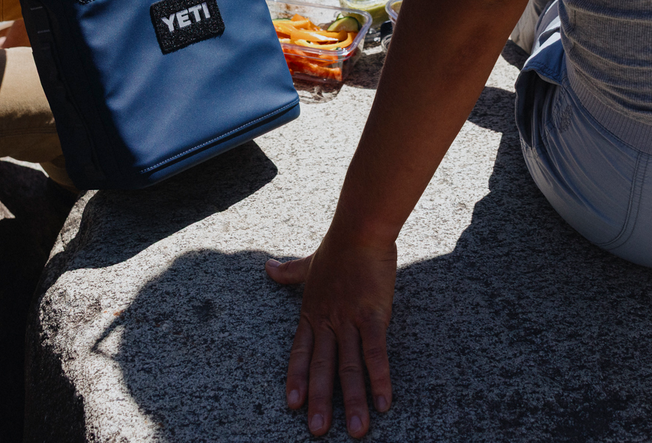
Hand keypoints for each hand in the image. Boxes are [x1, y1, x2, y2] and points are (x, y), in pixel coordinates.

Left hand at [266, 234, 396, 437]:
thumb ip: (290, 272)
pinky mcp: (373, 316)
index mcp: (313, 312)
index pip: (300, 351)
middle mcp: (329, 321)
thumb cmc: (338, 246)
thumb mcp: (309, 264)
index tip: (292, 404)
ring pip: (349, 366)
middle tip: (317, 430)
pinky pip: (375, 352)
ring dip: (352, 400)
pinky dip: (380, 378)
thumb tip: (267, 267)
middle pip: (322, 366)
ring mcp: (350, 320)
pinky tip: (384, 402)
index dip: (297, 377)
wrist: (360, 228)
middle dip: (319, 400)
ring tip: (355, 431)